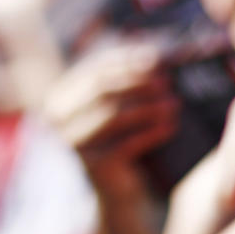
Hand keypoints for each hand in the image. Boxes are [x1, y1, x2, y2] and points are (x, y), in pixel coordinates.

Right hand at [43, 44, 179, 197]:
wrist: (118, 192)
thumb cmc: (121, 140)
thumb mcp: (117, 107)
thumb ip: (122, 78)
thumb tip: (145, 41)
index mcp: (62, 96)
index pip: (95, 69)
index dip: (126, 61)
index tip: (155, 57)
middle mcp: (59, 118)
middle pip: (102, 89)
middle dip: (137, 82)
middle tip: (167, 81)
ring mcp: (74, 142)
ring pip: (114, 115)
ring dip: (148, 107)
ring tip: (174, 104)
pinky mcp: (93, 166)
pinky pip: (126, 143)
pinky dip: (151, 133)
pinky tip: (171, 127)